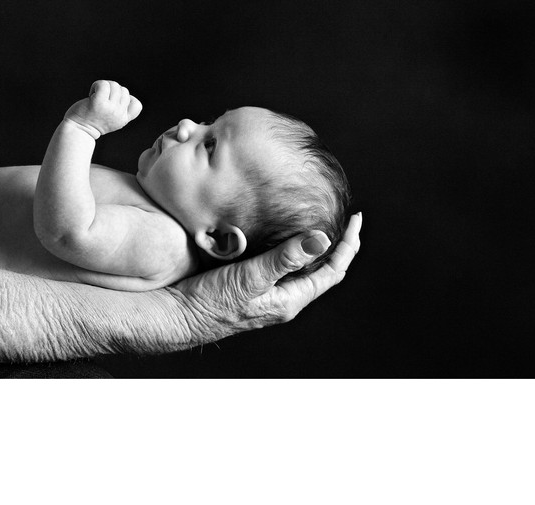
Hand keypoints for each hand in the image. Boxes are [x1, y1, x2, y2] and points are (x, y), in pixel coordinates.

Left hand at [65, 80, 142, 138]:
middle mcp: (119, 114)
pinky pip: (103, 84)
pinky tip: (91, 94)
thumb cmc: (92, 122)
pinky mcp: (98, 103)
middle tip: (100, 101)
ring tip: (95, 98)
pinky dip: (96, 85)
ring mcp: (109, 109)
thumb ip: (121, 109)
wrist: (77, 131)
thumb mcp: (112, 120)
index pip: (137, 104)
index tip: (112, 105)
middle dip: (111, 92)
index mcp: (123, 119)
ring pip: (114, 85)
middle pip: (123, 90)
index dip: (126, 100)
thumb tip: (123, 91)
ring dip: (103, 88)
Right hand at [168, 213, 361, 343]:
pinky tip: (283, 236)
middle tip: (347, 219)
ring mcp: (267, 295)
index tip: (356, 220)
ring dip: (316, 248)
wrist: (178, 316)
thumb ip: (285, 258)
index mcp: (291, 300)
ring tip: (322, 224)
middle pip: (323, 271)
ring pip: (302, 270)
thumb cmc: (212, 303)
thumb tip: (321, 239)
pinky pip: (282, 268)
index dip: (348, 246)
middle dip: (338, 246)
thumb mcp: (251, 277)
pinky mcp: (251, 288)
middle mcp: (283, 300)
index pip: (333, 270)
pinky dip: (292, 250)